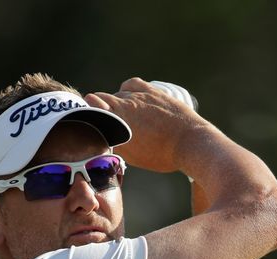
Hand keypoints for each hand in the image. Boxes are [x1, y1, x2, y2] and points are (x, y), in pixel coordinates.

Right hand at [84, 78, 206, 172]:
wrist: (190, 143)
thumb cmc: (161, 155)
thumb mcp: (131, 155)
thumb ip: (113, 141)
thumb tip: (102, 136)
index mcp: (117, 119)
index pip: (91, 105)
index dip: (87, 112)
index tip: (88, 121)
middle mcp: (125, 103)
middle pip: (101, 99)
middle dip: (99, 109)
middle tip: (104, 122)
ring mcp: (140, 95)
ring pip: (117, 93)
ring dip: (114, 101)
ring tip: (121, 114)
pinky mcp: (153, 92)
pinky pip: (132, 84)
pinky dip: (126, 89)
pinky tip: (130, 97)